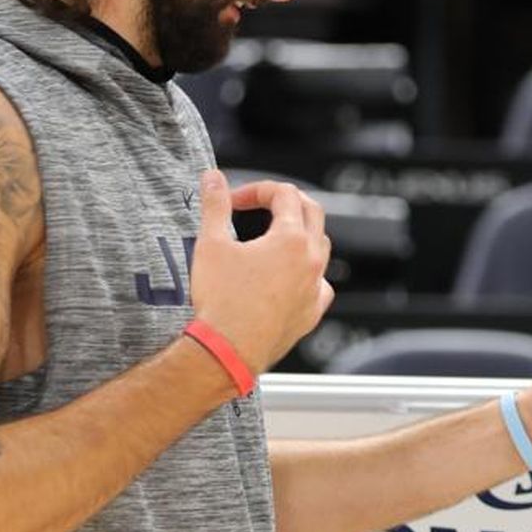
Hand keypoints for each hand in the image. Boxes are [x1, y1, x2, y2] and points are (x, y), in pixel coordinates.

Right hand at [190, 170, 333, 373]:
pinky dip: (308, 273)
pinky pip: (320, 284)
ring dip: (300, 234)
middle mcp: (310, 262)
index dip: (257, 189)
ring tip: (274, 236)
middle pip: (312, 213)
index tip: (235, 200)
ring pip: (320, 248)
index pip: (284, 194)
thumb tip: (213, 179)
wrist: (226, 352)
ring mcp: (314, 288)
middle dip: (286, 202)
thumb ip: (215, 205)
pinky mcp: (310, 313)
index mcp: (291, 240)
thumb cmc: (221, 303)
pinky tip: (291, 277)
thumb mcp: (211, 244)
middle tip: (261, 205)